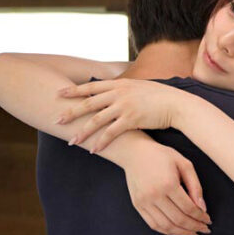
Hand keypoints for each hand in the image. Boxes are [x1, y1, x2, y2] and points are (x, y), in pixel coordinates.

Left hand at [56, 79, 185, 152]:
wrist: (177, 104)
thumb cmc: (162, 97)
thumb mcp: (141, 87)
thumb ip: (126, 88)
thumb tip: (116, 90)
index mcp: (120, 84)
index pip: (91, 87)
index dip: (73, 90)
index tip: (58, 93)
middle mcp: (119, 93)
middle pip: (88, 103)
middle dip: (70, 112)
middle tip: (56, 119)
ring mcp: (124, 106)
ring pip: (96, 120)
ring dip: (83, 132)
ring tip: (72, 141)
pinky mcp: (132, 119)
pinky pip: (111, 132)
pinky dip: (101, 142)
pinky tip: (93, 150)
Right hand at [122, 143, 211, 234]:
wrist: (135, 153)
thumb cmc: (162, 156)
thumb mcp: (184, 164)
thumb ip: (195, 186)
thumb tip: (202, 208)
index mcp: (168, 184)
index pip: (188, 208)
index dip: (200, 217)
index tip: (209, 220)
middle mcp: (154, 195)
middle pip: (178, 219)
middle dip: (194, 227)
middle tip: (205, 229)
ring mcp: (144, 202)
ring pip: (166, 226)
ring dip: (182, 233)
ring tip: (194, 233)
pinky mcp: (137, 205)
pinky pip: (154, 225)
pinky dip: (167, 231)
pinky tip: (178, 231)